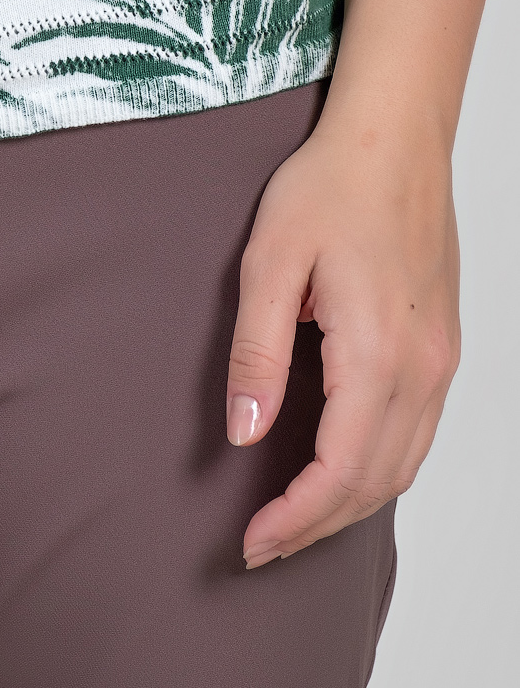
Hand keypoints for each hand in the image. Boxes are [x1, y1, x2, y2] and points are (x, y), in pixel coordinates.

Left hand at [225, 0, 502, 567]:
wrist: (394, 141)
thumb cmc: (328, 189)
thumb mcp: (268, 264)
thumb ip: (255, 354)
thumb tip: (244, 432)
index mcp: (377, 354)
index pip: (339, 470)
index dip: (293, 518)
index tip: (249, 543)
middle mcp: (423, 369)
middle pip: (376, 483)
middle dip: (316, 525)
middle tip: (260, 546)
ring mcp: (441, 360)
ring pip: (403, 465)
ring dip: (349, 504)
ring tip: (292, 520)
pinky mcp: (442, 347)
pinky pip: (418, 434)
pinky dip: (379, 469)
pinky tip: (341, 471)